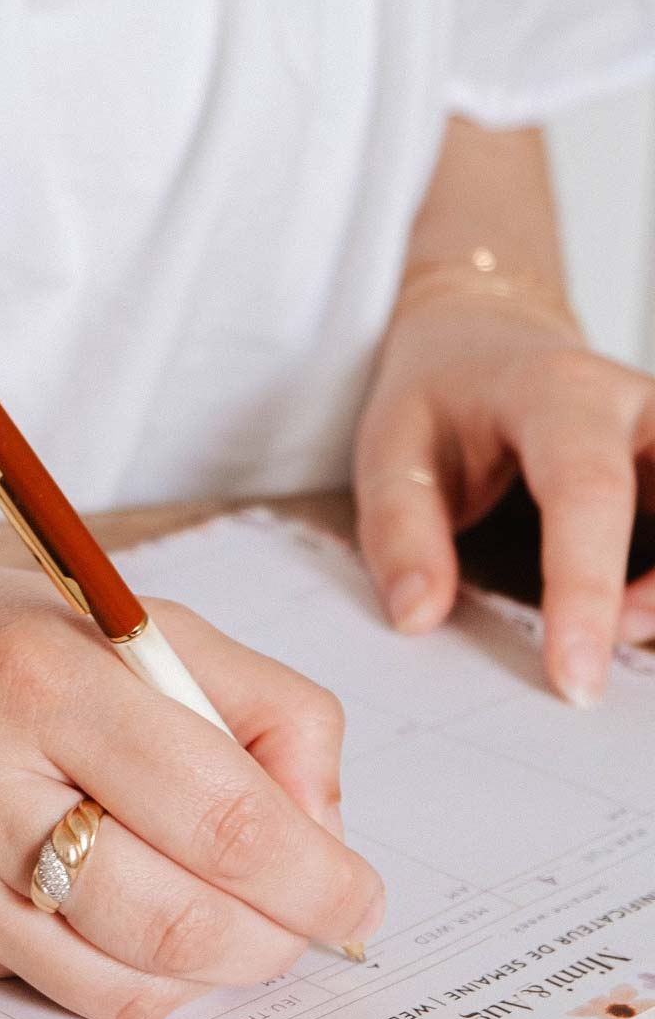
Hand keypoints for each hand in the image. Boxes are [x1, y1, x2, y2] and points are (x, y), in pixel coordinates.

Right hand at [0, 542, 384, 1018]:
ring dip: (210, 972)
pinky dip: (122, 975)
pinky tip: (121, 921)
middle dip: (276, 940)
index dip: (318, 877)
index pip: (223, 812)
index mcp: (47, 675)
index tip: (357, 896)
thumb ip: (247, 703)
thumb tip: (323, 831)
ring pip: (128, 985)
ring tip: (222, 923)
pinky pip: (57, 992)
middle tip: (305, 922)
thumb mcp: (115, 620)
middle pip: (185, 922)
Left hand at [355, 294, 654, 704]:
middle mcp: (635, 405)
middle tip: (594, 657)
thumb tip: (418, 617)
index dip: (587, 591)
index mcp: (558, 395)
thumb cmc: (439, 397)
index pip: (589, 494)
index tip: (576, 679)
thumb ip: (400, 533)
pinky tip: (630, 609)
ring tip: (612, 627)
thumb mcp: (389, 449)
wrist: (485, 339)